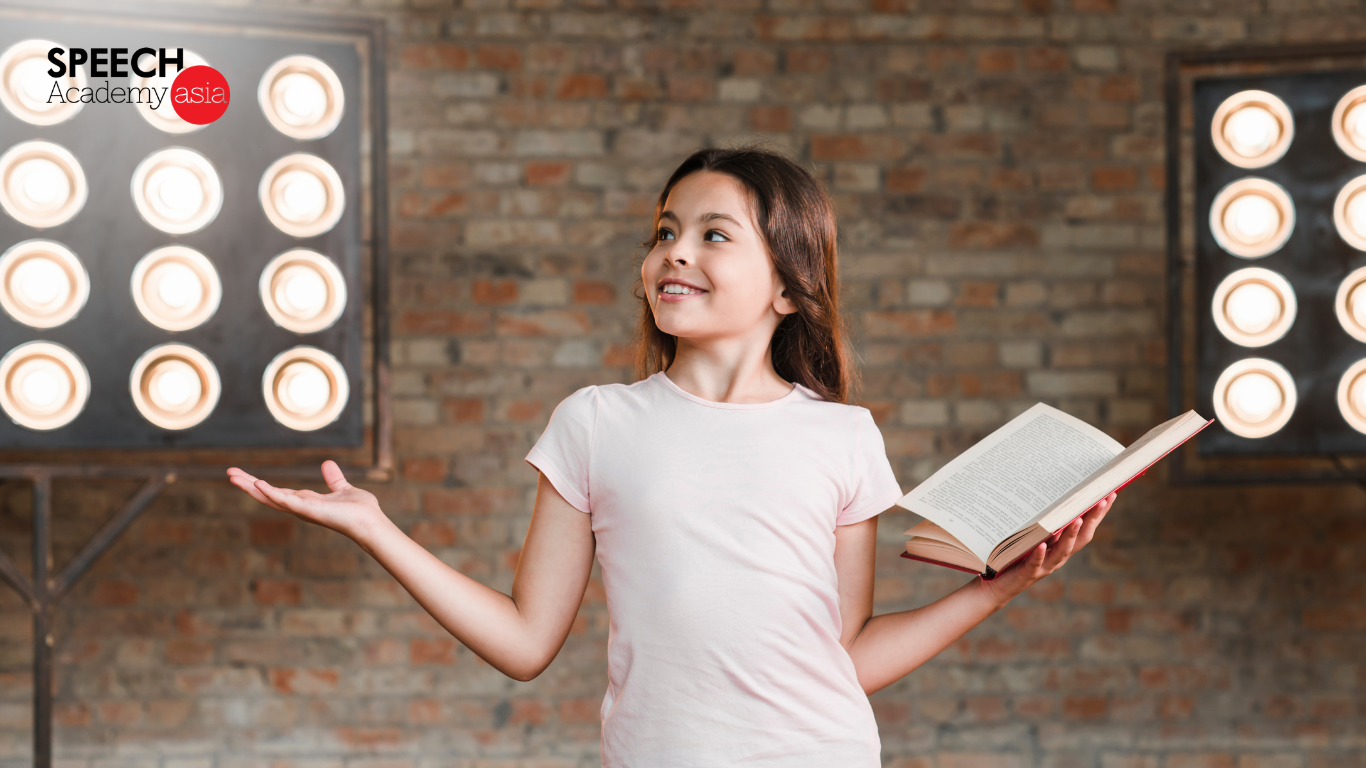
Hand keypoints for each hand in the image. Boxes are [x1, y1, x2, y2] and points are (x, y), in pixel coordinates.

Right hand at [227, 460, 385, 543]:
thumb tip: (327, 463)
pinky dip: (272, 493)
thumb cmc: (360, 510)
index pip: (277, 491)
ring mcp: (303, 510)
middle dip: (248, 485)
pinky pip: (288, 501)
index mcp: (306, 501)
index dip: (260, 483)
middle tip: (229, 473)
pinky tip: (258, 484)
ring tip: (234, 477)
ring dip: (252, 488)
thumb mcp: (343, 488)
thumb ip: (334, 478)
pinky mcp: (311, 510)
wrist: (371, 522)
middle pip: (268, 495)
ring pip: (272, 498)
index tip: (244, 474)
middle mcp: (300, 507)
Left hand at [979, 491, 1116, 607]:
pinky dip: (1039, 554)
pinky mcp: (1027, 573)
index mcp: (1062, 546)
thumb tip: (1051, 494)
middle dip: (1093, 519)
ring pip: (1062, 551)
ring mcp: (1045, 566)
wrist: (998, 585)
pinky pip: (1035, 563)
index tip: (1110, 493)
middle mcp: (1058, 556)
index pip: (1085, 527)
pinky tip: (1042, 545)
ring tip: (1078, 519)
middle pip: (1080, 538)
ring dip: (1071, 535)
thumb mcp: (1032, 535)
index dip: (1099, 513)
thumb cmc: (1015, 556)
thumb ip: (1044, 522)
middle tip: (1102, 500)